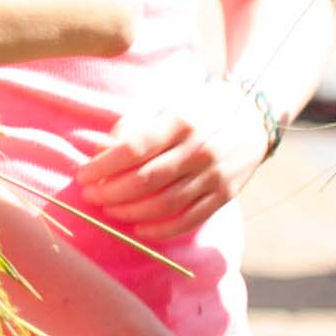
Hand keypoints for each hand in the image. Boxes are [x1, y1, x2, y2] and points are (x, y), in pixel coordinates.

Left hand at [73, 85, 266, 238]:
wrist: (254, 115)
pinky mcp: (226, 194)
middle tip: (89, 196)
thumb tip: (99, 152)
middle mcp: (198, 150)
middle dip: (111, 192)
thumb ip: (131, 126)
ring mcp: (214, 175)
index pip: (133, 150)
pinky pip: (191, 219)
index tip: (82, 176)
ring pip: (166, 203)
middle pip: (146, 180)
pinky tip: (140, 230)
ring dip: (131, 212)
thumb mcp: (164, 105)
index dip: (103, 167)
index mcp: (179, 123)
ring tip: (109, 210)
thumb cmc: (197, 109)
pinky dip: (163, 229)